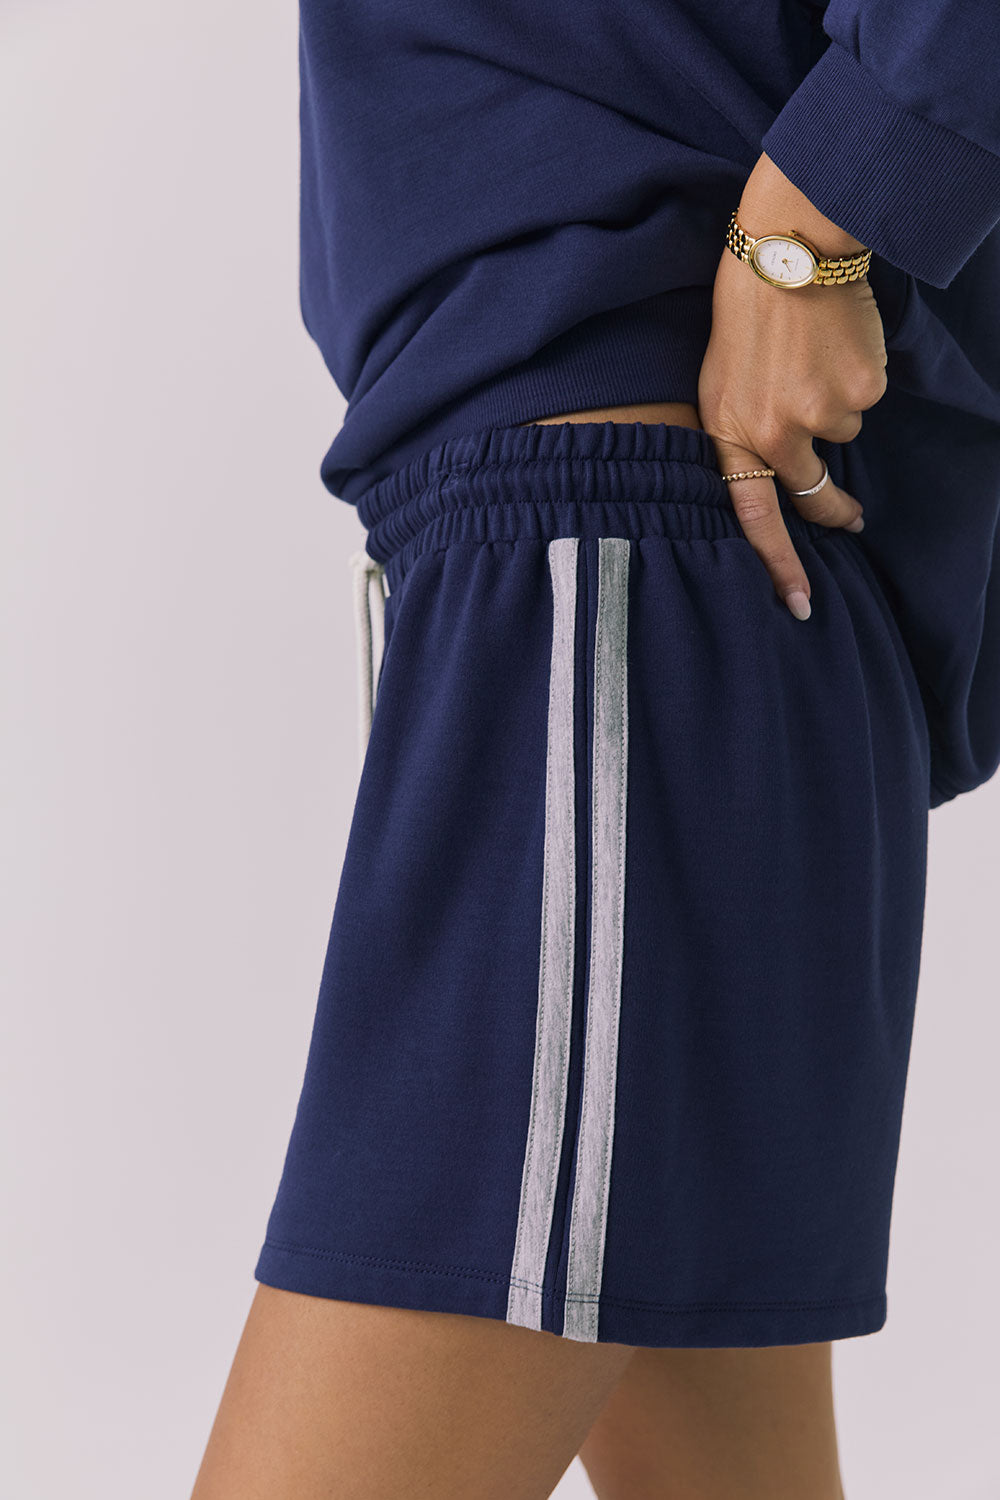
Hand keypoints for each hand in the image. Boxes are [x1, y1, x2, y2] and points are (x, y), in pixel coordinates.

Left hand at [697, 153, 887, 619]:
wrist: (787, 246)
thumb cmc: (745, 310)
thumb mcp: (718, 380)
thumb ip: (741, 431)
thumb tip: (777, 476)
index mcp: (729, 430)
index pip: (750, 515)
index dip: (777, 565)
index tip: (800, 604)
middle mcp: (774, 431)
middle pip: (813, 493)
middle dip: (835, 511)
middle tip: (850, 521)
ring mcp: (821, 413)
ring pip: (844, 434)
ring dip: (836, 404)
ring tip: (814, 357)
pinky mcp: (862, 389)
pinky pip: (868, 399)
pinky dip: (859, 376)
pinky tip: (838, 342)